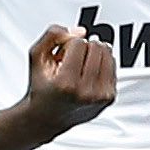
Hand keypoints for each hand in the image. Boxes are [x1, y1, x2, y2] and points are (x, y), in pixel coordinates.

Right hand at [11, 25, 117, 142]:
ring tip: (79, 67)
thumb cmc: (42, 88)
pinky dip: (102, 64)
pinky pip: (113, 65)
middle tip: (71, 60)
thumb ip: (52, 36)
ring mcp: (100, 96)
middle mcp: (85, 92)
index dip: (68, 44)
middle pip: (96, 46)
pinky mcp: (109, 97)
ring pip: (108, 53)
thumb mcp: (36, 57)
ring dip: (94, 53)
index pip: (79, 43)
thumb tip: (80, 31)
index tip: (61, 55)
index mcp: (66, 83)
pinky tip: (88, 73)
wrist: (47, 117)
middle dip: (83, 47)